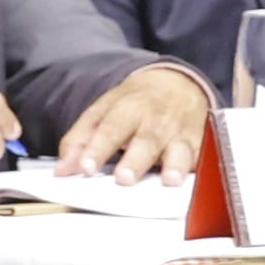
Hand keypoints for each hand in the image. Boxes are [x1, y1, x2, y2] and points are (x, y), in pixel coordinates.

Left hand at [54, 65, 213, 179]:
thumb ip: (81, 139)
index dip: (98, 148)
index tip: (86, 167)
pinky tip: (194, 181)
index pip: (110, 128)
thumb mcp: (104, 110)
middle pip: (146, 139)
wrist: (179, 83)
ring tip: (169, 179)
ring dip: (174, 163)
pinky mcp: (200, 145)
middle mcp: (155, 120)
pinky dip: (198, 169)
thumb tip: (62, 170)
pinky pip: (201, 157)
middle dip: (136, 159)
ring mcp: (180, 132)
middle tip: (124, 178)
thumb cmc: (136, 104)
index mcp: (128, 108)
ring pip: (178, 148)